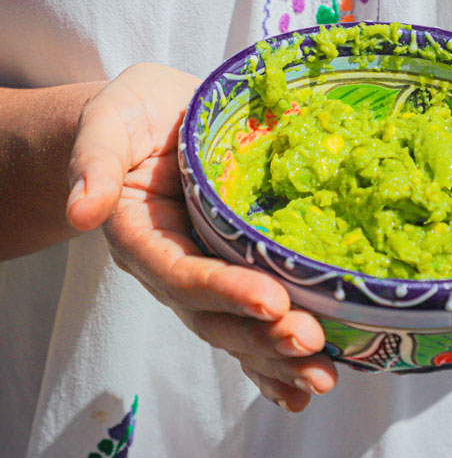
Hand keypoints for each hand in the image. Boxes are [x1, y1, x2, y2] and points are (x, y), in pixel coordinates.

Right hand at [66, 63, 336, 410]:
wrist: (156, 118)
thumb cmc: (133, 114)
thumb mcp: (110, 121)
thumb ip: (95, 160)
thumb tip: (82, 210)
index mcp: (140, 235)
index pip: (180, 273)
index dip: (224, 291)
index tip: (272, 301)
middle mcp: (171, 266)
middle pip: (213, 316)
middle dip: (260, 336)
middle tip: (309, 343)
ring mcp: (203, 276)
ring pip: (236, 329)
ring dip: (277, 358)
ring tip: (321, 377)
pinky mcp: (231, 273)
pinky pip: (250, 324)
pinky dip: (275, 359)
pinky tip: (306, 384)